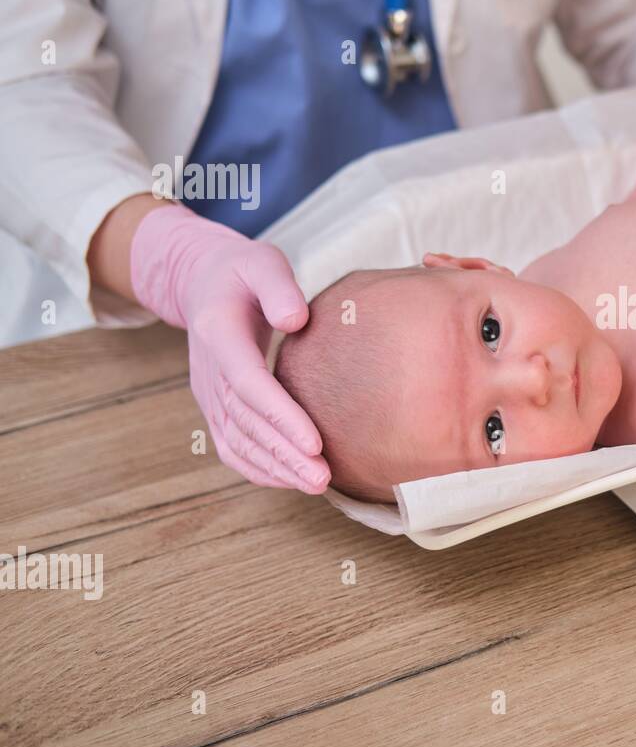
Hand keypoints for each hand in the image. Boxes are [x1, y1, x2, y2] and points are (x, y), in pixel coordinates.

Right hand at [130, 204, 329, 492]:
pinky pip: (231, 445)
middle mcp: (207, 369)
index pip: (249, 383)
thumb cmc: (243, 272)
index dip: (280, 415)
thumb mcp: (261, 262)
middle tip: (321, 478)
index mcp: (218, 332)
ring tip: (316, 484)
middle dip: (283, 453)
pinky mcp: (215, 406)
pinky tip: (290, 480)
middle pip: (244, 421)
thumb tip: (296, 319)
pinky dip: (257, 468)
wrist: (203, 283)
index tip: (314, 441)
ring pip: (236, 440)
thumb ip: (278, 287)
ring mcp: (207, 392)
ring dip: (274, 467)